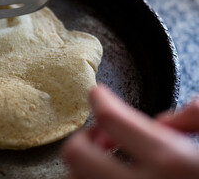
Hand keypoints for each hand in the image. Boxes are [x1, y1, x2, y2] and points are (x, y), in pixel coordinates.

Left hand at [61, 85, 198, 178]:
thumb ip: (195, 119)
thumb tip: (163, 120)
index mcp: (172, 161)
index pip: (111, 119)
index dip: (99, 99)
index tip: (98, 94)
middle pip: (77, 154)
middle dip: (84, 136)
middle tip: (103, 135)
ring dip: (83, 165)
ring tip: (106, 160)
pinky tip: (113, 177)